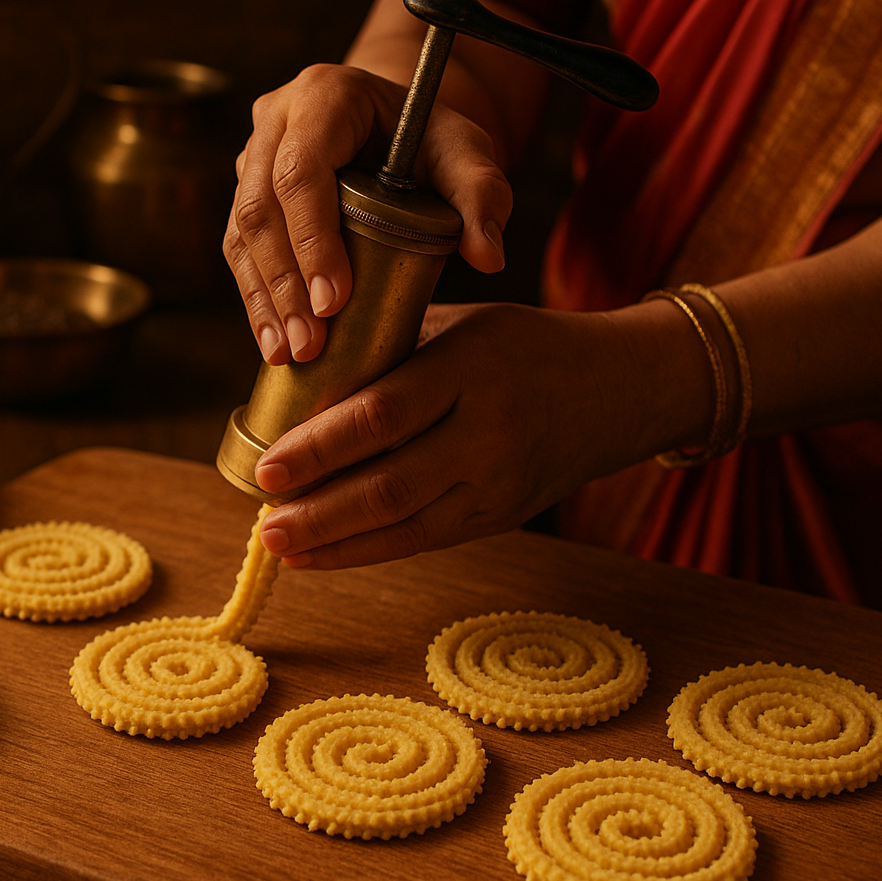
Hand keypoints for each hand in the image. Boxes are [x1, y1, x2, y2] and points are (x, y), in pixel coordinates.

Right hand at [222, 64, 512, 364]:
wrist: (393, 131)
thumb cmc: (429, 139)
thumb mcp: (467, 154)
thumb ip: (484, 195)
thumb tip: (488, 255)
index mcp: (325, 95)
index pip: (302, 170)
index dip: (311, 239)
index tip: (334, 301)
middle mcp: (275, 120)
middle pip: (261, 207)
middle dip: (284, 284)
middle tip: (310, 343)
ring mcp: (253, 158)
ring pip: (242, 234)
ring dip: (264, 300)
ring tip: (289, 354)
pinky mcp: (246, 195)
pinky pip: (240, 252)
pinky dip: (258, 300)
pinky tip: (275, 343)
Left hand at [251, 302, 661, 568]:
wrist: (617, 387)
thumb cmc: (518, 345)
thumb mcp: (459, 325)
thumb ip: (387, 350)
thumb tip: (293, 378)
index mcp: (469, 365)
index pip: (383, 412)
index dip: (321, 445)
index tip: (268, 465)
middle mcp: (487, 429)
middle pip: (389, 481)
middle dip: (318, 508)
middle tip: (264, 518)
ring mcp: (497, 480)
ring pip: (403, 522)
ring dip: (333, 540)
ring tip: (278, 543)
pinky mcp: (499, 515)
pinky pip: (422, 540)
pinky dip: (364, 551)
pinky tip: (318, 555)